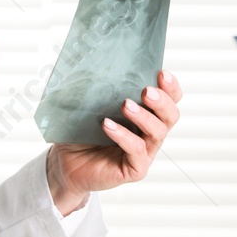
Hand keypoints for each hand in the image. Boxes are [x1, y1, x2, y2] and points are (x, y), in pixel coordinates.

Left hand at [45, 70, 183, 214]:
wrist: (65, 164)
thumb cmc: (82, 133)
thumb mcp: (92, 106)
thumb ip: (103, 90)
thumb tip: (99, 66)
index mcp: (147, 115)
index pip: (170, 99)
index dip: (170, 87)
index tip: (161, 73)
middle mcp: (150, 134)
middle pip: (171, 116)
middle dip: (162, 101)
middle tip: (146, 91)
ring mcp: (145, 153)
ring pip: (157, 133)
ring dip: (143, 117)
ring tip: (125, 105)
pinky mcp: (135, 169)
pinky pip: (137, 151)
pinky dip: (124, 136)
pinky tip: (107, 125)